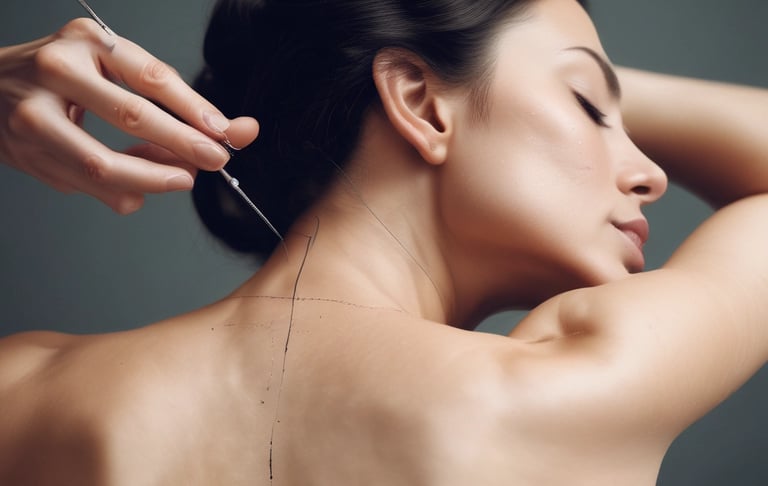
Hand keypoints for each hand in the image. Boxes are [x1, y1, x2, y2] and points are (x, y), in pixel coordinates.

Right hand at [0, 18, 258, 213]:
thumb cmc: (61, 75)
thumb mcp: (110, 66)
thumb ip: (164, 97)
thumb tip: (221, 132)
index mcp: (86, 42)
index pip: (152, 77)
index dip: (195, 109)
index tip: (226, 133)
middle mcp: (57, 72)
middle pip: (131, 116)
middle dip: (183, 145)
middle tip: (214, 160)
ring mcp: (36, 116)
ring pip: (105, 165)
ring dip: (155, 179)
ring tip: (182, 177)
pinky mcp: (28, 155)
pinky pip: (89, 186)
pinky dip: (125, 191)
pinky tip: (138, 181)